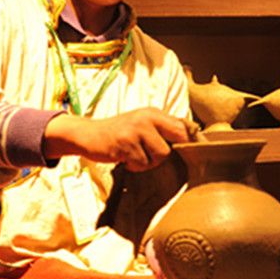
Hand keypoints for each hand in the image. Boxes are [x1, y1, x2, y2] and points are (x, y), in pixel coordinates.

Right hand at [44, 108, 189, 170]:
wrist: (88, 135)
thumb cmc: (119, 133)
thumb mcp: (141, 124)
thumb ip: (162, 129)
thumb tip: (191, 137)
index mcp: (154, 113)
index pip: (182, 126)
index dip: (188, 141)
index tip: (187, 151)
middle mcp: (147, 118)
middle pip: (175, 142)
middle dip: (164, 153)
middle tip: (149, 154)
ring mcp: (136, 130)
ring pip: (159, 156)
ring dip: (147, 162)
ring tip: (133, 155)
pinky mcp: (125, 143)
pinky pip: (142, 163)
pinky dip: (134, 165)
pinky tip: (124, 158)